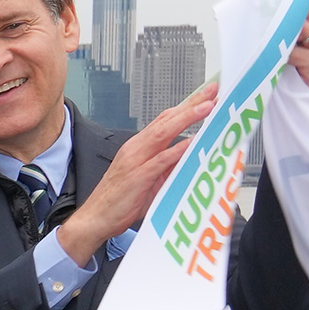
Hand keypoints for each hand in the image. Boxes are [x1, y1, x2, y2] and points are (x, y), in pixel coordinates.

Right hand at [62, 84, 215, 265]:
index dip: (187, 105)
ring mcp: (135, 161)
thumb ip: (168, 166)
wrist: (94, 219)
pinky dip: (177, 150)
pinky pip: (160, 160)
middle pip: (167, 119)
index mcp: (139, 147)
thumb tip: (190, 157)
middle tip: (214, 90)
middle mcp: (136, 148)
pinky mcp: (137, 177)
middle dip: (192, 104)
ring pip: (163, 132)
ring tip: (208, 107)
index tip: (208, 94)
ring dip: (187, 118)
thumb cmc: (119, 201)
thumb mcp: (149, 179)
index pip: (166, 119)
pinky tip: (192, 142)